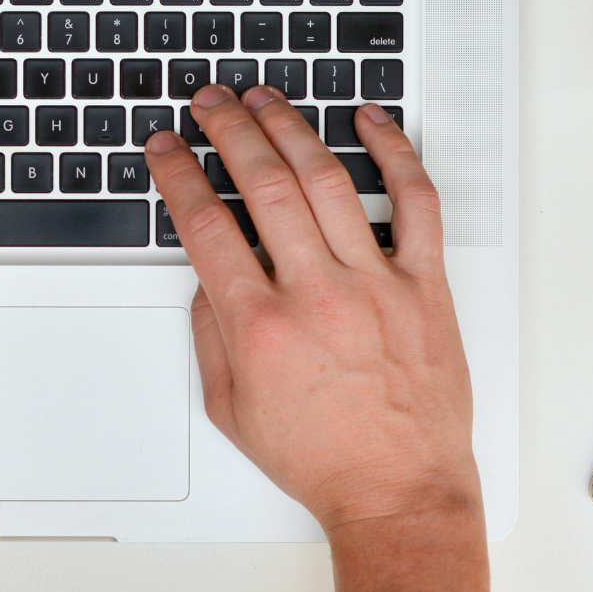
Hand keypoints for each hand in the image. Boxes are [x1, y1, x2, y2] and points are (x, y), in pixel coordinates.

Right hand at [144, 86, 478, 532]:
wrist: (398, 491)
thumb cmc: (322, 458)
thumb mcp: (230, 409)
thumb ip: (210, 335)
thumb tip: (207, 278)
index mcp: (261, 326)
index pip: (206, 224)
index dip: (178, 174)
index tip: (167, 149)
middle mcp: (317, 295)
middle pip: (263, 184)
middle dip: (227, 130)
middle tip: (210, 103)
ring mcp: (376, 283)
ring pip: (327, 179)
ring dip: (290, 127)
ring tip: (266, 99)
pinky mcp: (425, 285)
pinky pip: (416, 202)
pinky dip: (394, 153)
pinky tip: (370, 122)